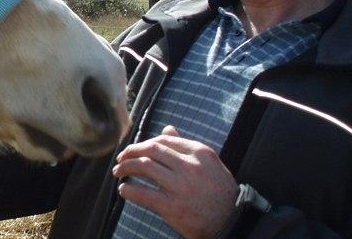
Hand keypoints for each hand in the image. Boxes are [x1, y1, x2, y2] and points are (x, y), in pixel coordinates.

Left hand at [112, 125, 237, 238]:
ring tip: (118, 172)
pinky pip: (143, 194)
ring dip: (125, 167)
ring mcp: (181, 187)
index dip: (143, 143)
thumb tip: (167, 128)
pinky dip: (129, 190)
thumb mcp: (210, 164)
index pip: (163, 140)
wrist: (233, 223)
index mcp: (199, 152)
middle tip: (120, 158)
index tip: (134, 150)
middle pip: (150, 150)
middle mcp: (190, 166)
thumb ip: (186, 146)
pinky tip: (123, 189)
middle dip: (130, 152)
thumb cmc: (220, 192)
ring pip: (144, 167)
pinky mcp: (174, 207)